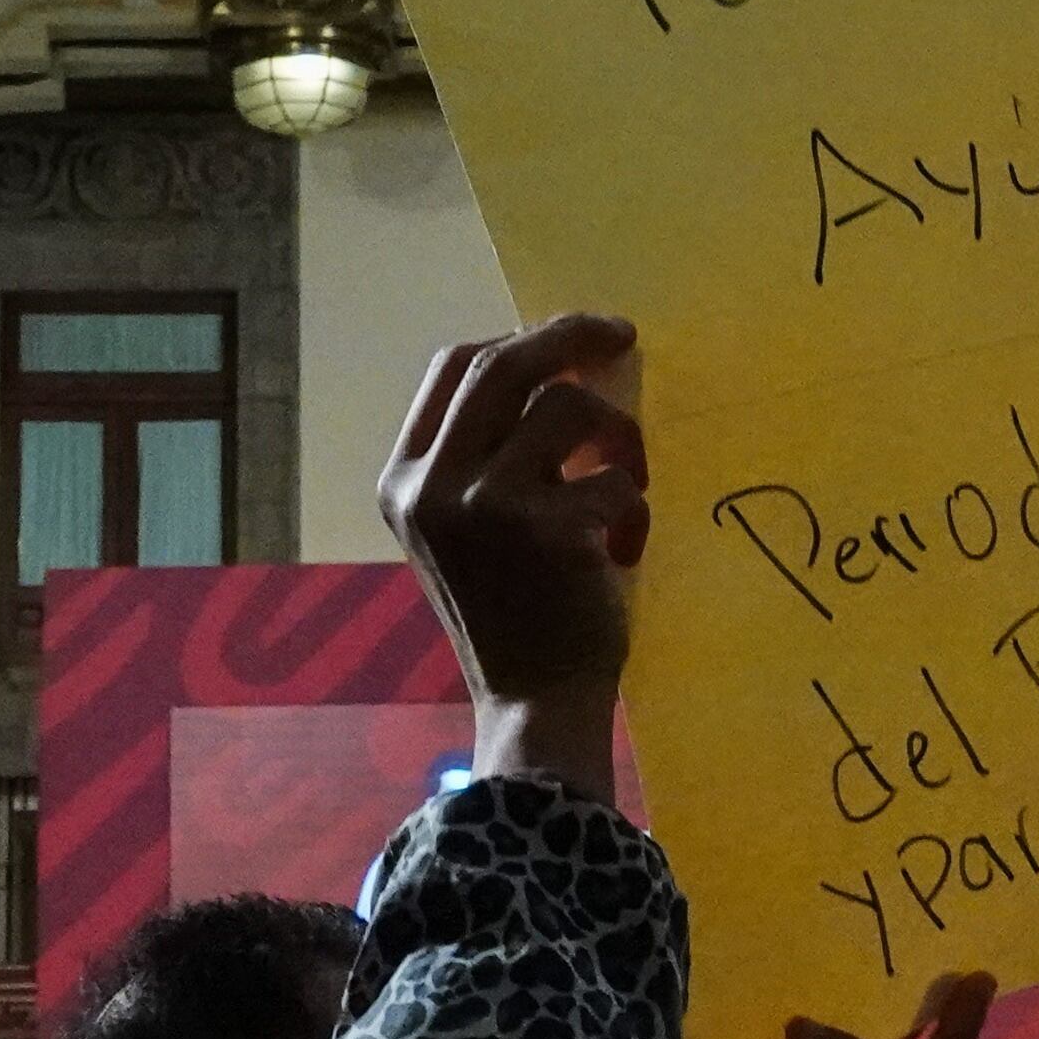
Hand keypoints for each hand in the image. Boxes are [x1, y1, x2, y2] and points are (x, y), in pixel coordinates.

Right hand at [382, 313, 647, 791]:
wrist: (532, 704)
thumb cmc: (512, 617)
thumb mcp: (468, 531)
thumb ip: (488, 455)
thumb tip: (560, 370)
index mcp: (403, 480)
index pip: (453, 367)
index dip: (519, 338)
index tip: (570, 338)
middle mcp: (430, 485)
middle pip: (504, 363)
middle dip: (571, 335)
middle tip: (623, 335)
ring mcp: (481, 504)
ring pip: (567, 406)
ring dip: (618, 434)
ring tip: (629, 482)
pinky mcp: (541, 528)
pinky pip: (613, 474)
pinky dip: (635, 503)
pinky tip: (626, 547)